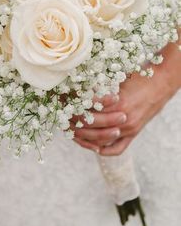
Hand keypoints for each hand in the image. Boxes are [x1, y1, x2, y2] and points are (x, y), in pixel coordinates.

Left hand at [72, 39, 180, 155]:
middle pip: (91, 125)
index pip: (88, 108)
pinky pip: (116, 149)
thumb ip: (101, 86)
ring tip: (73, 130)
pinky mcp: (134, 133)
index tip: (63, 100)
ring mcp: (129, 128)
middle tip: (63, 116)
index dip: (73, 104)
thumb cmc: (140, 76)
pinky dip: (102, 149)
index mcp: (117, 101)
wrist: (161, 82)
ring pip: (100, 139)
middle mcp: (122, 117)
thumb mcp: (118, 77)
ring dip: (84, 137)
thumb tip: (78, 87)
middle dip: (74, 120)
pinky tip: (92, 146)